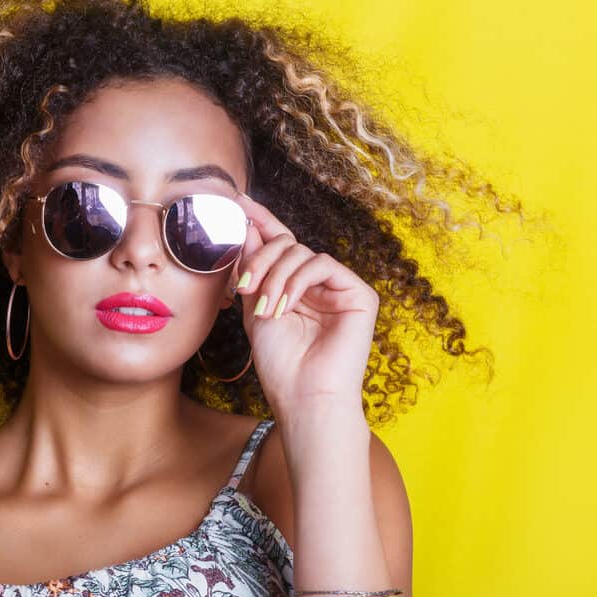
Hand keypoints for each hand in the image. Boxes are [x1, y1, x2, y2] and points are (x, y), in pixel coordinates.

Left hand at [231, 192, 379, 421]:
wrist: (303, 396)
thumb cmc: (280, 362)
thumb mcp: (256, 306)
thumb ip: (253, 266)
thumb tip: (246, 224)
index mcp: (295, 286)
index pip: (280, 245)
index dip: (261, 221)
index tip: (237, 201)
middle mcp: (319, 284)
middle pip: (286, 245)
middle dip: (260, 259)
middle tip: (244, 286)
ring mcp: (340, 288)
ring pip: (301, 253)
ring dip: (275, 276)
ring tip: (265, 307)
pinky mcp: (359, 295)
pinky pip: (323, 264)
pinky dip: (297, 281)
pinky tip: (285, 305)